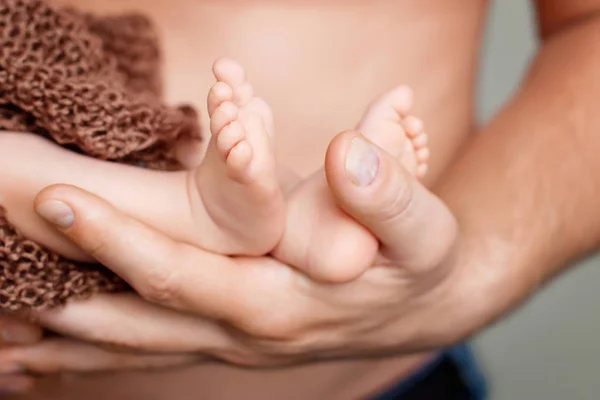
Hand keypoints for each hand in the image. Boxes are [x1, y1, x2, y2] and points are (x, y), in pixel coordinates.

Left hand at [1, 131, 483, 378]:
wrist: (426, 305)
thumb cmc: (418, 263)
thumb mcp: (425, 228)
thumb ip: (390, 194)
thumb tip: (347, 152)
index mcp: (281, 302)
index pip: (182, 276)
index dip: (119, 242)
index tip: (60, 201)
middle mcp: (245, 332)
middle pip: (140, 324)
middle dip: (65, 300)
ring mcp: (235, 341)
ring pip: (141, 352)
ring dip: (71, 350)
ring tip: (5, 351)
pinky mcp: (235, 335)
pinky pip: (160, 351)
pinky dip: (104, 357)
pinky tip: (62, 355)